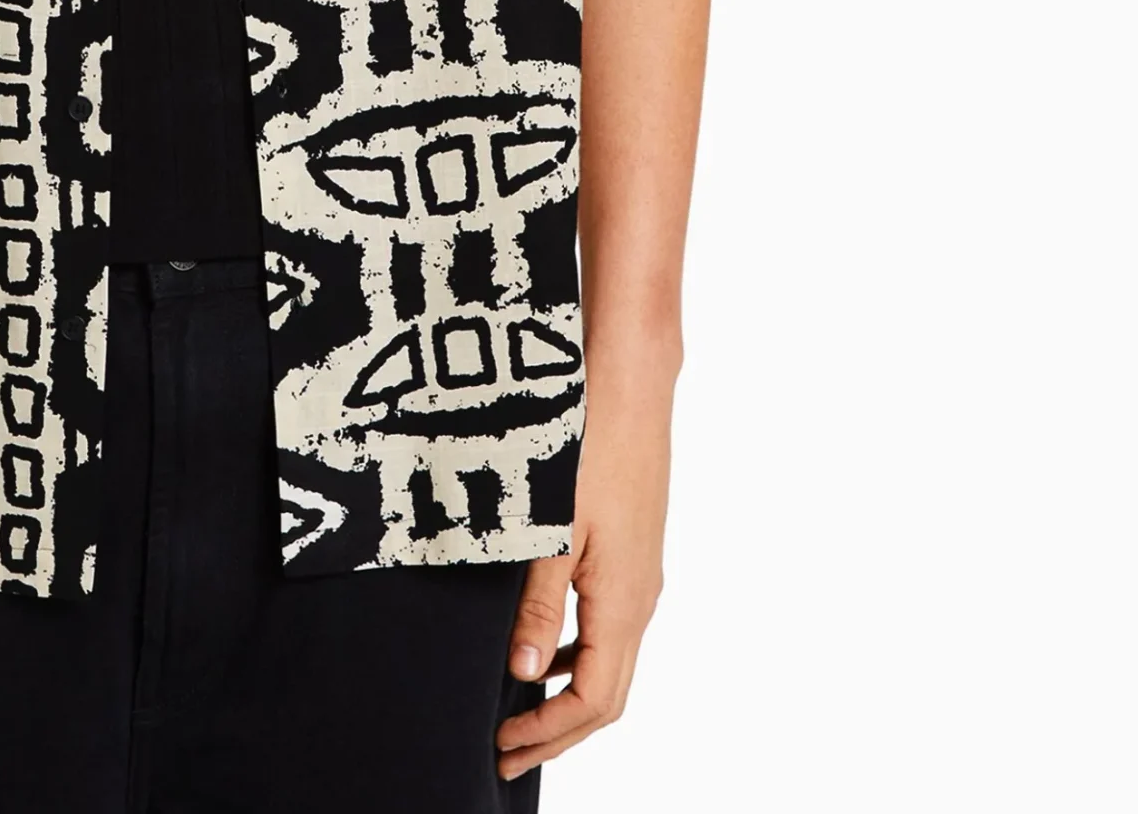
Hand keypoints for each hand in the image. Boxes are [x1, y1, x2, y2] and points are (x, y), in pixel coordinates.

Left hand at [493, 399, 669, 780]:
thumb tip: (523, 674)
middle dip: (559, 731)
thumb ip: (537, 606)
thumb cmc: (589, 450)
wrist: (630, 389)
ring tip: (523, 711)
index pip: (594, 702)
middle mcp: (640, 600)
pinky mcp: (632, 553)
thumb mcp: (552, 530)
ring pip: (612, 662)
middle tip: (509, 754)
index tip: (503, 747)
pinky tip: (545, 645)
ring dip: (569, 695)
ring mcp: (640, 576)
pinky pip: (610, 627)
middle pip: (608, 695)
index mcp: (623, 604)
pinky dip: (579, 654)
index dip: (549, 732)